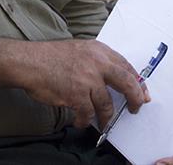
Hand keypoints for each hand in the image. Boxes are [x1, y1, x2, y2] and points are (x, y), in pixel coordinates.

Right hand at [0, 38, 147, 129]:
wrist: (29, 61)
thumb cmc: (51, 56)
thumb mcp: (81, 50)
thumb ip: (97, 61)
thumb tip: (114, 78)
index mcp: (100, 50)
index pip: (126, 66)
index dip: (137, 81)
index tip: (142, 92)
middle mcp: (97, 63)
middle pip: (126, 83)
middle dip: (135, 98)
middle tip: (136, 108)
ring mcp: (88, 79)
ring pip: (107, 104)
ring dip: (106, 117)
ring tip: (103, 122)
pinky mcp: (76, 94)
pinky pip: (88, 113)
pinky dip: (85, 120)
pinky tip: (81, 121)